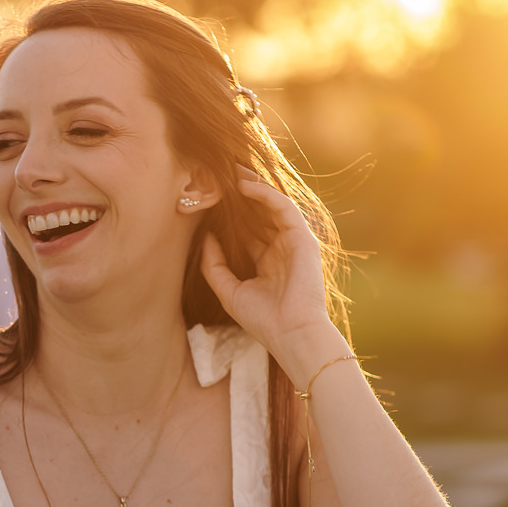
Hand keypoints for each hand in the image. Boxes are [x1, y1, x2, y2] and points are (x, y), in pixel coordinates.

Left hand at [200, 172, 342, 385]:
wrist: (291, 334)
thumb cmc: (262, 320)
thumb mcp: (229, 291)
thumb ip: (214, 265)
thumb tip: (205, 237)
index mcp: (266, 262)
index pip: (248, 230)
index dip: (231, 214)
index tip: (211, 198)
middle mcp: (281, 249)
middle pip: (260, 214)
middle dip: (241, 194)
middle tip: (220, 174)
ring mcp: (293, 242)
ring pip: (272, 206)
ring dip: (252, 187)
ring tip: (231, 172)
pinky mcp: (302, 238)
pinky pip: (283, 208)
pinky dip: (265, 195)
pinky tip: (245, 186)